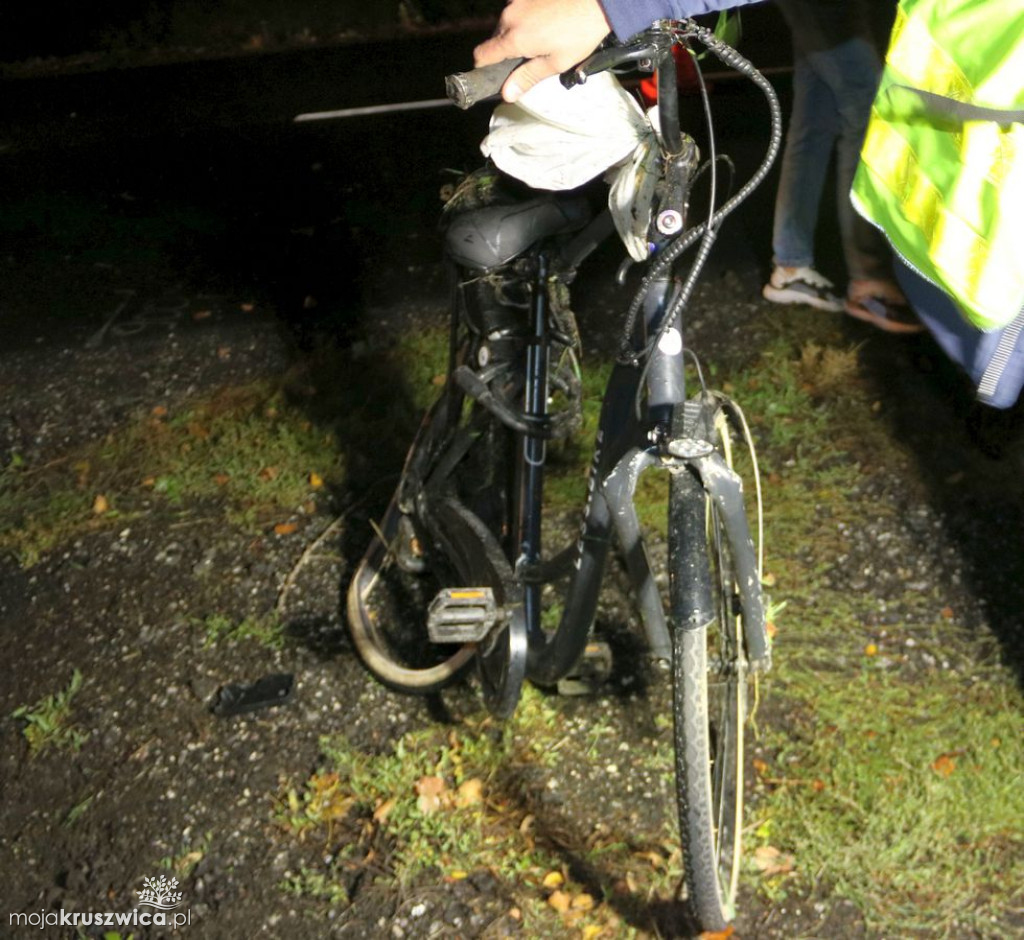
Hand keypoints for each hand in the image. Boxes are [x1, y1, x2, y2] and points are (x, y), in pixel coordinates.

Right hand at [473, 0, 612, 101]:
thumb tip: (507, 94)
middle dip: (506, 51)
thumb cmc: (580, 32)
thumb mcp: (556, 63)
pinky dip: (525, 18)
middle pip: (495, 39)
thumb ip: (527, 77)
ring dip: (517, 33)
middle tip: (529, 58)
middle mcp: (510, 16)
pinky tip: (545, 21)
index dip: (484, 68)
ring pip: (506, 23)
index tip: (493, 74)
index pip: (482, 55)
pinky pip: (518, 8)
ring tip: (542, 38)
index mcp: (513, 38)